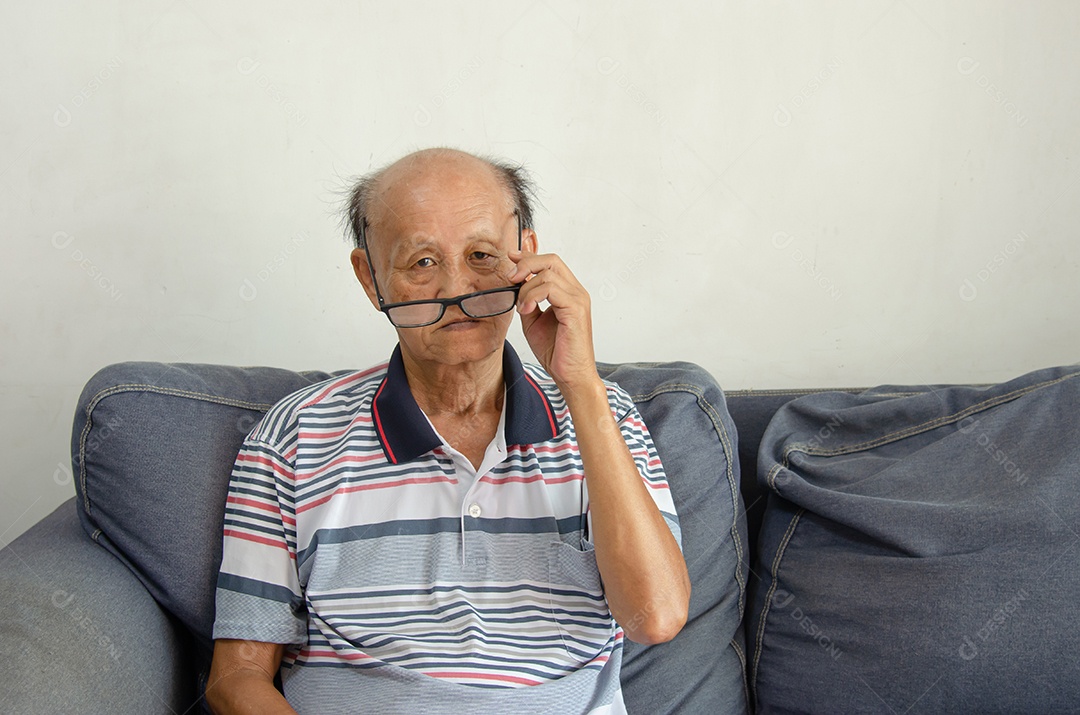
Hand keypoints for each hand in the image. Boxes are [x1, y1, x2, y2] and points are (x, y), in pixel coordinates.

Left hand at [505, 249, 600, 392]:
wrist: (570, 375)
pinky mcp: (575, 310)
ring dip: (526, 287)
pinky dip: (533, 296)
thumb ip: (528, 301)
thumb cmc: (556, 351)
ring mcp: (578, 299)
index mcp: (568, 292)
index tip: (511, 259)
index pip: (551, 262)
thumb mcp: (533, 321)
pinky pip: (551, 288)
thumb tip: (514, 286)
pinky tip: (526, 310)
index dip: (529, 257)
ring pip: (548, 273)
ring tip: (521, 307)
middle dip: (526, 264)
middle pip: (551, 260)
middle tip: (511, 278)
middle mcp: (576, 292)